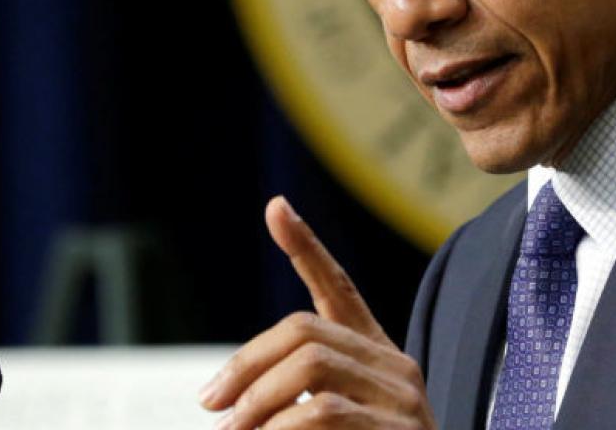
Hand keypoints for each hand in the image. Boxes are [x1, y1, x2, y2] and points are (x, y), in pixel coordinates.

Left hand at [199, 196, 436, 428]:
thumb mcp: (327, 424)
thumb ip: (294, 402)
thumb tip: (225, 399)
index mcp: (375, 358)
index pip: (339, 289)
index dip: (307, 247)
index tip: (275, 207)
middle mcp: (396, 369)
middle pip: (305, 335)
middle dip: (247, 367)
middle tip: (212, 407)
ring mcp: (404, 400)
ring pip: (312, 372)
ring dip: (257, 405)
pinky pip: (324, 414)